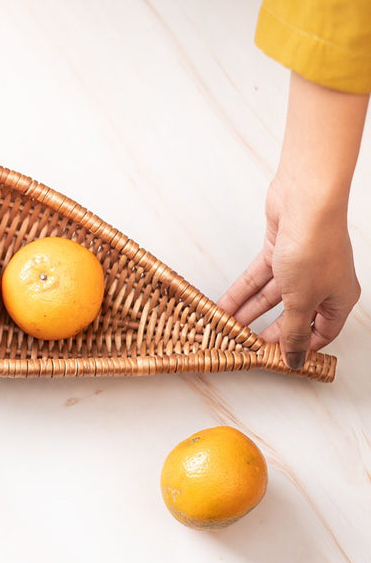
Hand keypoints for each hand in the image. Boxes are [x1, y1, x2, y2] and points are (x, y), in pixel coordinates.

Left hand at [218, 73, 367, 368]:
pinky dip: (241, 293)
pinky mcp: (279, 252)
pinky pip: (258, 280)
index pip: (321, 334)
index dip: (299, 349)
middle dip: (268, 332)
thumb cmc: (315, 246)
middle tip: (246, 347)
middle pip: (292, 316)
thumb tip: (294, 360)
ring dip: (247, 314)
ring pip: (270, 298)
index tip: (276, 361)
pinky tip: (223, 307)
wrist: (306, 200)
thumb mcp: (300, 301)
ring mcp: (300, 267)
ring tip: (226, 330)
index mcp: (340, 299)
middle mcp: (322, 283)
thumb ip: (293, 332)